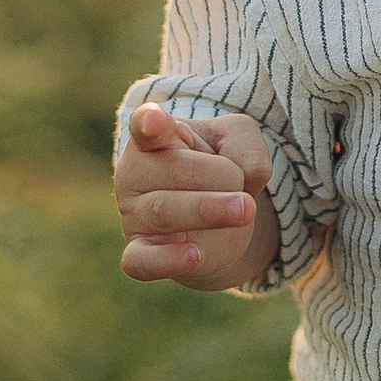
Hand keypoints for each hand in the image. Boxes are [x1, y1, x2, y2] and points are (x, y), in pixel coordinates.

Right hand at [115, 101, 275, 288]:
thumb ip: (245, 146)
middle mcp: (135, 173)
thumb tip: (241, 177)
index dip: (149, 123)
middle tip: (244, 187)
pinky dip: (167, 260)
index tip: (154, 119)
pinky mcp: (139, 252)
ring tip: (246, 209)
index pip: (146, 125)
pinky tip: (195, 256)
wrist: (215, 218)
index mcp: (154, 135)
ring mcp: (134, 215)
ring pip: (166, 211)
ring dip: (210, 210)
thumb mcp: (241, 140)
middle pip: (176, 169)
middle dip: (221, 175)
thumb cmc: (220, 165)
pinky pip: (141, 261)